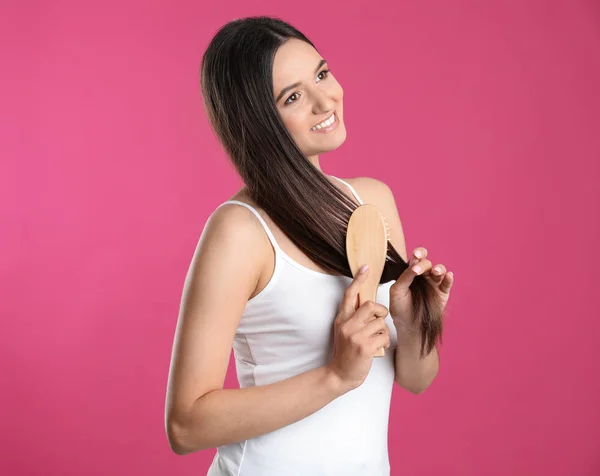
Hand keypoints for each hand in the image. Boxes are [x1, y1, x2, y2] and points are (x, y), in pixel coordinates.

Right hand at [328, 265, 390, 391]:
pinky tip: (377, 349)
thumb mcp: (344, 331)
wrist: (339, 375)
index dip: (358, 280)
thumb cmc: (346, 352)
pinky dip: (384, 343)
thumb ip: (354, 317)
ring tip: (376, 341)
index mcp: (341, 318)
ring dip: (383, 333)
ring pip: (381, 323)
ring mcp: (355, 336)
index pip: (350, 295)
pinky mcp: (365, 347)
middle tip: (379, 321)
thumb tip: (370, 303)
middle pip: (371, 305)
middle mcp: (347, 325)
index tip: (366, 267)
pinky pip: (384, 337)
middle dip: (381, 312)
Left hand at [388, 247, 453, 329]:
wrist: (408, 325)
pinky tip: (448, 276)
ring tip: (436, 272)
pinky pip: (447, 283)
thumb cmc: (400, 307)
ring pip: (440, 270)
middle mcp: (424, 275)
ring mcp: (434, 283)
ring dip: (439, 269)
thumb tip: (413, 264)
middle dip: (423, 264)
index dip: (418, 254)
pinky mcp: (443, 293)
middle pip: (428, 263)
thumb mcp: (397, 291)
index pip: (416, 258)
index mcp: (412, 272)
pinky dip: (449, 278)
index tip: (415, 256)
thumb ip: (405, 276)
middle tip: (418, 270)